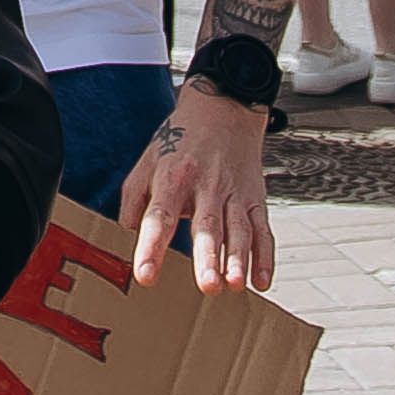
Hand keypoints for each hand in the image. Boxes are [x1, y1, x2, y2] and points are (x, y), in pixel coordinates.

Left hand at [120, 83, 278, 291]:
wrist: (224, 107)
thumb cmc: (180, 139)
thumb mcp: (148, 160)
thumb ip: (134, 198)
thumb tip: (128, 232)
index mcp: (173, 178)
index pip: (160, 217)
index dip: (152, 247)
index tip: (146, 276)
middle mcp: (206, 186)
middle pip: (207, 226)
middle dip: (208, 257)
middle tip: (208, 286)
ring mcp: (234, 193)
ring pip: (239, 229)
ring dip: (238, 259)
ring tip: (234, 285)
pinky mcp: (255, 198)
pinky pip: (263, 229)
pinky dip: (265, 256)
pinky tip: (262, 281)